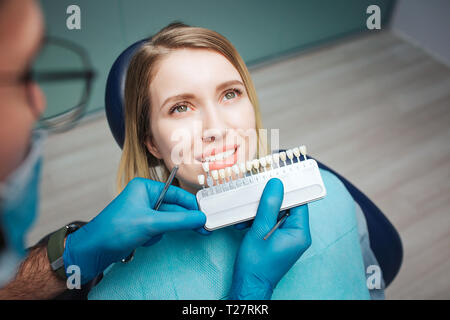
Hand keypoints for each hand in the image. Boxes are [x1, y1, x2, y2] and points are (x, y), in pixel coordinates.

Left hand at [63, 177, 205, 283]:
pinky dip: (156, 236)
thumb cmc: (115, 229)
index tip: (205, 215)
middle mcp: (145, 197)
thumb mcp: (151, 223)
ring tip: (152, 236)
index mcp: (145, 187)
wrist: (94, 249)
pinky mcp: (142, 225)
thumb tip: (200, 218)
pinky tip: (145, 240)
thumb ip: (179, 220)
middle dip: (183, 220)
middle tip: (203, 229)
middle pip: (174, 208)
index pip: (176, 194)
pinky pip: (159, 229)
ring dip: (164, 230)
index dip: (192, 205)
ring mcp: (143, 211)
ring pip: (167, 220)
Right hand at [229, 178, 310, 299]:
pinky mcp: (279, 241)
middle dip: (268, 203)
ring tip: (245, 218)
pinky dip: (259, 222)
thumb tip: (276, 185)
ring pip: (277, 215)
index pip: (299, 202)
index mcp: (300, 233)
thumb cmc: (256, 264)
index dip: (287, 190)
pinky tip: (245, 225)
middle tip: (254, 200)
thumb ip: (269, 205)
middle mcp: (298, 236)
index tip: (275, 180)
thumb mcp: (260, 230)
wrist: (249, 285)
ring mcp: (289, 239)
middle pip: (287, 207)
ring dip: (260, 213)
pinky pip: (271, 224)